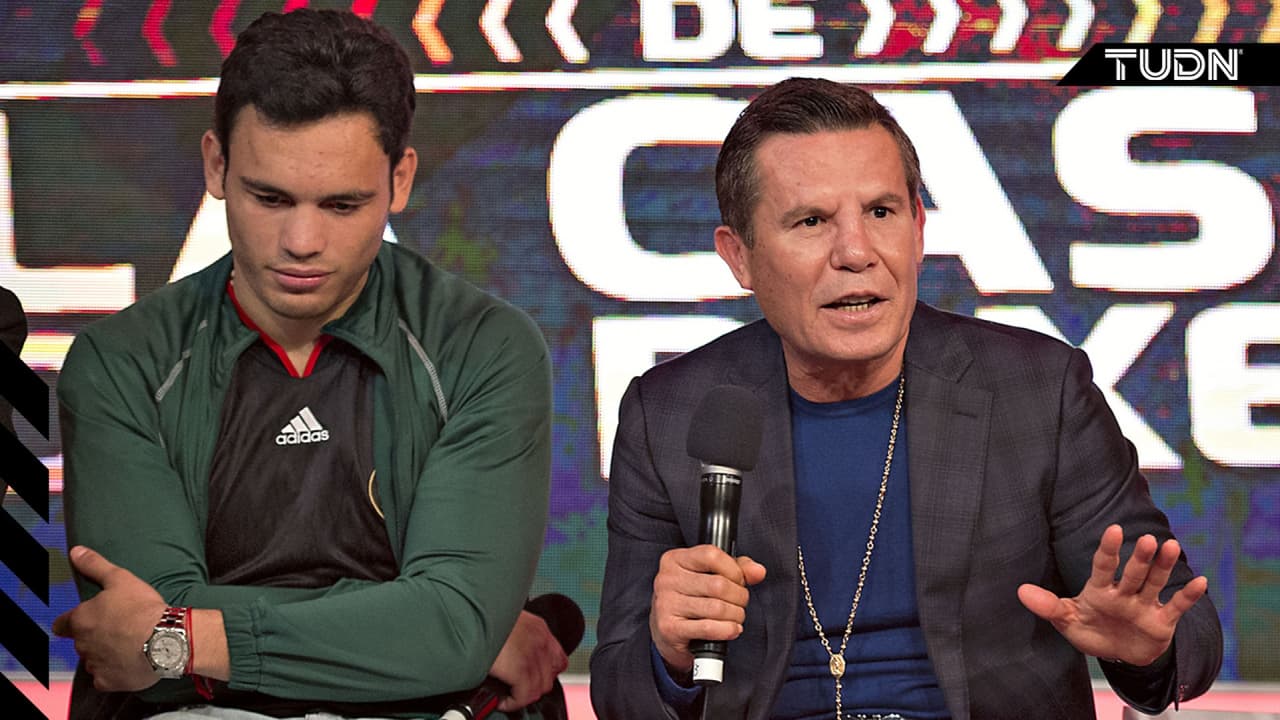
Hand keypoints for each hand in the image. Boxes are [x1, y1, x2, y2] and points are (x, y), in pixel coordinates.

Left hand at [52, 546, 167, 690]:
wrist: (166, 639)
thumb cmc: (143, 608)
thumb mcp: (121, 579)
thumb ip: (95, 566)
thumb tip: (75, 551)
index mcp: (81, 619)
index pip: (62, 624)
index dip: (72, 622)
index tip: (87, 620)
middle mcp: (82, 644)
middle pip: (81, 642)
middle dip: (94, 637)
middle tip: (118, 629)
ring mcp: (94, 664)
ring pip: (93, 660)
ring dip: (103, 654)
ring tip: (127, 646)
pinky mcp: (108, 681)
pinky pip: (104, 678)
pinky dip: (112, 673)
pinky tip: (127, 664)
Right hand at [488, 609, 568, 711]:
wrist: (468, 615)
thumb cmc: (479, 614)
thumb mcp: (504, 619)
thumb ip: (513, 633)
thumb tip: (507, 648)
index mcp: (537, 627)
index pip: (557, 658)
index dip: (545, 672)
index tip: (530, 677)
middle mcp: (539, 640)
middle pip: (549, 677)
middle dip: (533, 686)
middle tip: (516, 688)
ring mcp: (532, 655)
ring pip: (538, 689)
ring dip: (522, 695)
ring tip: (506, 694)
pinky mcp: (521, 669)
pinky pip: (524, 696)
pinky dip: (512, 702)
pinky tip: (500, 699)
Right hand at [648, 545, 766, 676]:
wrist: (668, 634)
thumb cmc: (692, 600)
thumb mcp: (711, 576)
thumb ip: (738, 568)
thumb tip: (758, 571)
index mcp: (675, 559)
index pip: (711, 555)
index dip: (734, 570)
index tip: (738, 581)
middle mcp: (667, 579)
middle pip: (718, 584)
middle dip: (739, 597)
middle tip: (739, 604)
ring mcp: (666, 604)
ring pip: (717, 608)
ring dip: (735, 616)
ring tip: (735, 618)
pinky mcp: (669, 628)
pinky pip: (709, 628)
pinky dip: (727, 630)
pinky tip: (731, 630)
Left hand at [1017, 524, 1208, 665]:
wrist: (1118, 655)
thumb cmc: (1091, 630)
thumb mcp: (1067, 621)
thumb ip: (1048, 606)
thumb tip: (1020, 591)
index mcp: (1099, 589)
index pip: (1103, 565)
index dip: (1108, 549)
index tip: (1113, 529)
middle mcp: (1124, 593)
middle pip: (1132, 572)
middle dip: (1139, 558)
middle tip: (1147, 539)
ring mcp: (1144, 605)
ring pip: (1155, 583)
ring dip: (1163, 566)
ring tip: (1172, 546)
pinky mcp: (1161, 622)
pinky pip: (1176, 607)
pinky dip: (1187, 596)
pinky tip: (1201, 581)